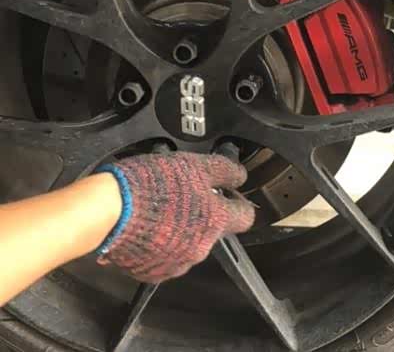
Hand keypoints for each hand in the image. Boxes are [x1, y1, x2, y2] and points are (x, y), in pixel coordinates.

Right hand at [96, 152, 254, 282]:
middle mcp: (200, 247)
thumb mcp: (193, 164)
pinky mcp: (152, 271)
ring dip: (180, 229)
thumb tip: (239, 174)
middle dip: (203, 214)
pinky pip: (163, 257)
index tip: (230, 194)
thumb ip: (223, 170)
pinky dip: (159, 243)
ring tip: (158, 209)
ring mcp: (176, 263)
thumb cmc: (149, 185)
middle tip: (183, 195)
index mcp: (215, 221)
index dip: (239, 202)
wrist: (106, 211)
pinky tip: (145, 226)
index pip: (245, 217)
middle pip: (213, 230)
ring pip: (188, 244)